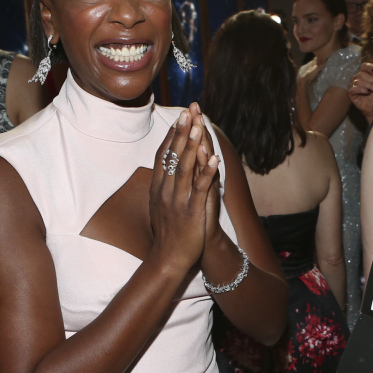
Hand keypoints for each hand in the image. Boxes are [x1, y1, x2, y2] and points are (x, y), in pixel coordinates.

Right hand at [148, 104, 219, 274]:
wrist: (168, 260)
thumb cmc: (167, 233)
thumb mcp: (160, 205)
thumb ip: (163, 187)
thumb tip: (166, 170)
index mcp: (158, 188)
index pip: (163, 156)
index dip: (171, 136)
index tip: (179, 118)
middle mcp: (165, 191)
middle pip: (173, 157)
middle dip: (181, 133)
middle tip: (188, 112)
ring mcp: (177, 201)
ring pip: (184, 169)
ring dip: (192, 146)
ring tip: (198, 127)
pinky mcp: (191, 212)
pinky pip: (200, 189)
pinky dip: (206, 173)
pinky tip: (214, 159)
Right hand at [348, 62, 372, 124]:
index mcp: (364, 73)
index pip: (364, 66)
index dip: (369, 67)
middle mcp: (357, 78)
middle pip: (362, 74)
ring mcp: (353, 85)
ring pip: (358, 81)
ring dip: (369, 85)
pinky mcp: (350, 93)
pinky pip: (353, 89)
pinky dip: (361, 90)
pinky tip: (367, 92)